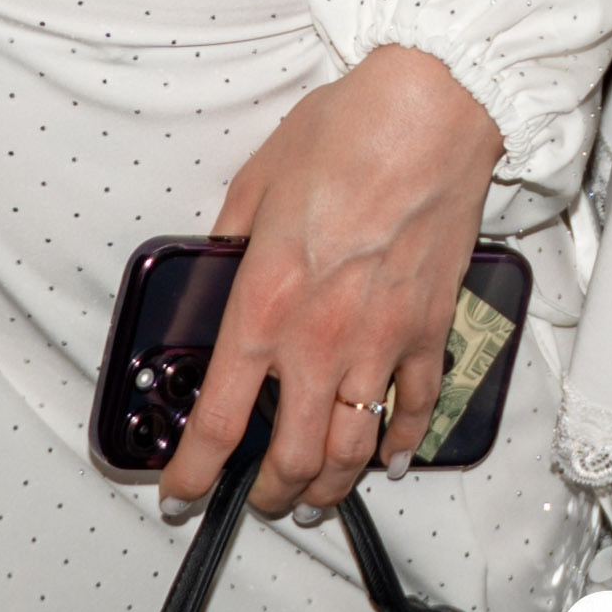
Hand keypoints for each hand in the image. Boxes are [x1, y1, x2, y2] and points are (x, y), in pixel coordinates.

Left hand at [170, 45, 504, 518]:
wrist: (428, 112)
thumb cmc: (345, 134)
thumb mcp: (256, 182)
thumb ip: (233, 238)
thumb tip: (222, 261)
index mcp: (264, 307)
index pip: (217, 419)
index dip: (194, 472)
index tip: (181, 492)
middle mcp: (320, 341)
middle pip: (291, 457)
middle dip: (270, 494)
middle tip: (259, 498)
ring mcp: (381, 343)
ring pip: (353, 450)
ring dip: (331, 485)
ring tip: (315, 494)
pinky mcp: (431, 331)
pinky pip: (416, 407)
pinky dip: (402, 441)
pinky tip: (390, 454)